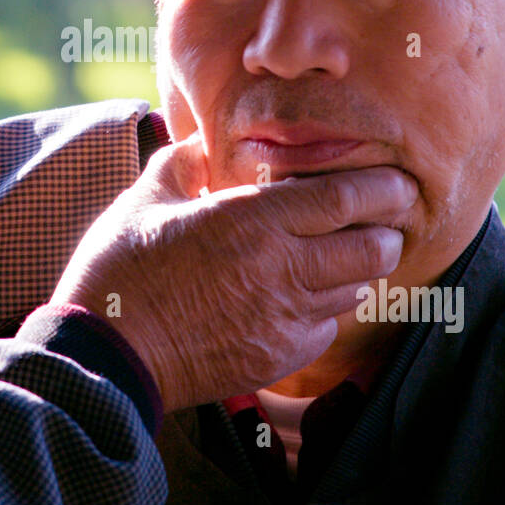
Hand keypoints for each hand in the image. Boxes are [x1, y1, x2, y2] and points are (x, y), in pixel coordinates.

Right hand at [46, 133, 416, 412]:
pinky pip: (326, 328)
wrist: (106, 354)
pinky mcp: (277, 357)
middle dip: (387, 231)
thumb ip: (182, 165)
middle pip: (371, 248)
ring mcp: (283, 318)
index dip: (382, 187)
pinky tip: (306, 298)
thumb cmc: (120, 270)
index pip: (345, 198)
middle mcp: (280, 269)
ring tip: (347, 256)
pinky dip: (327, 310)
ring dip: (360, 271)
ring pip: (356, 290)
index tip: (398, 180)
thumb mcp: (144, 200)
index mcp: (251, 220)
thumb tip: (199, 146)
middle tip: (384, 219)